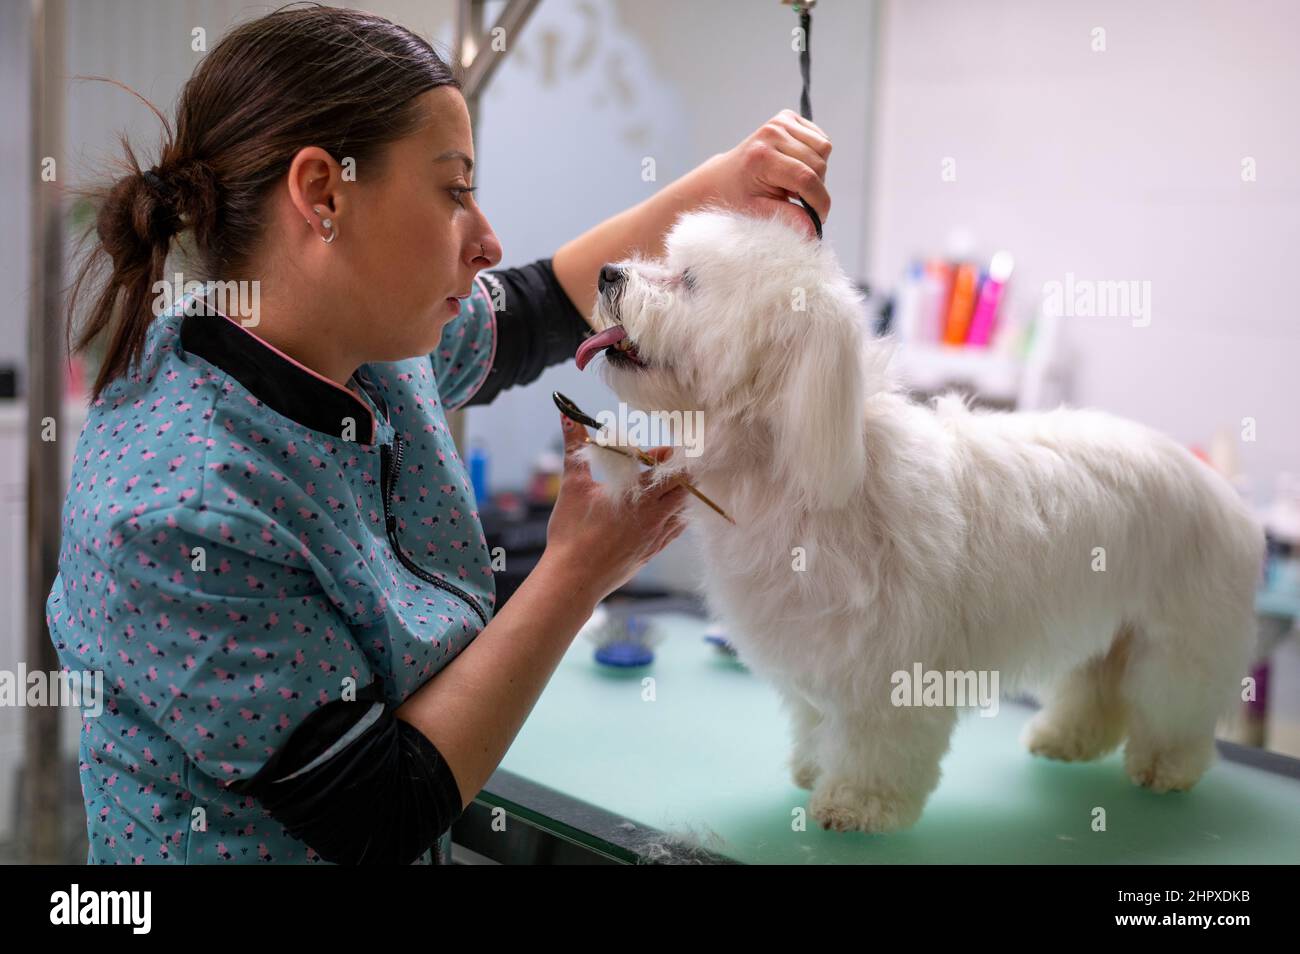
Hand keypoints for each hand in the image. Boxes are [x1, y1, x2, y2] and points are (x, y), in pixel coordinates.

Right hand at [541, 413, 689, 605]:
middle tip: (667, 463)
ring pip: (686, 508)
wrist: (573, 579)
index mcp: (638, 496)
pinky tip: (666, 509)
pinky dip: (676, 514)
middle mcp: (655, 515)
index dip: (668, 455)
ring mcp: (657, 536)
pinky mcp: (654, 551)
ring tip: (669, 483)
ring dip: (680, 493)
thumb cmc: (571, 533)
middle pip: (687, 486)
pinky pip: (678, 529)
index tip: (657, 450)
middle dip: (680, 471)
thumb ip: (574, 446)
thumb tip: (567, 414)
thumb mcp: (573, 486)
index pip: (670, 467)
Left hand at [700, 109, 831, 238]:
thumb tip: (813, 228)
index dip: (819, 201)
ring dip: (817, 170)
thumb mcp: (758, 213)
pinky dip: (815, 155)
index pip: (806, 178)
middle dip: (816, 187)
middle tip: (799, 199)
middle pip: (818, 164)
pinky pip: (819, 138)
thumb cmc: (737, 197)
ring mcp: (780, 122)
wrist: (722, 178)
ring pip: (823, 149)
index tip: (820, 217)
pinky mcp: (787, 118)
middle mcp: (772, 134)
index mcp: (762, 157)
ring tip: (795, 181)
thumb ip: (787, 219)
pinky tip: (797, 165)